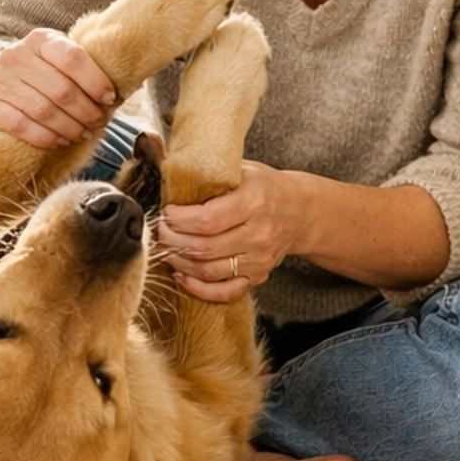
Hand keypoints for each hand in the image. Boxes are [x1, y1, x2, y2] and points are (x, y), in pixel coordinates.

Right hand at [0, 32, 116, 148]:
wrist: (0, 84)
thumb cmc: (43, 74)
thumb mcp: (61, 62)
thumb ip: (84, 68)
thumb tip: (123, 88)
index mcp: (40, 39)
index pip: (73, 57)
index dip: (96, 81)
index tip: (110, 98)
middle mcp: (16, 55)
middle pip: (60, 89)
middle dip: (85, 110)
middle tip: (97, 122)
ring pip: (42, 109)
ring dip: (69, 126)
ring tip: (82, 133)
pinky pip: (20, 125)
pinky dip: (45, 136)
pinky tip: (59, 140)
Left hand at [156, 162, 301, 302]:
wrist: (300, 211)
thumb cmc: (265, 187)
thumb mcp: (244, 169)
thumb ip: (211, 172)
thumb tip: (170, 172)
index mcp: (255, 201)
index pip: (208, 219)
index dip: (179, 219)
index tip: (166, 212)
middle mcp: (259, 233)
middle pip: (204, 247)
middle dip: (173, 240)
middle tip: (159, 231)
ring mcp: (259, 259)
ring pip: (209, 271)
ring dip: (179, 262)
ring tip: (166, 249)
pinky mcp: (258, 276)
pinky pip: (224, 291)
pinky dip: (199, 288)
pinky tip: (182, 275)